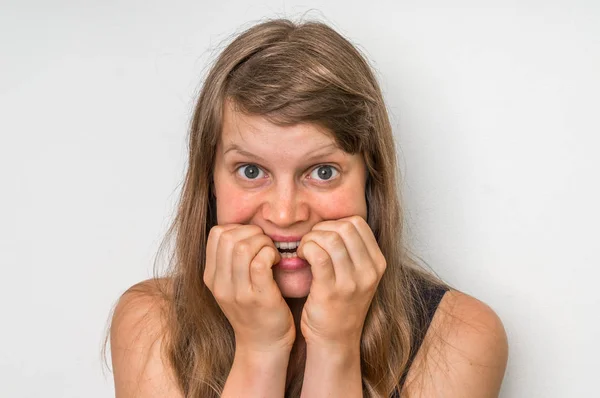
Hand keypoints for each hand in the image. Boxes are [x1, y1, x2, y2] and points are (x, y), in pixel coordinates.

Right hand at [204, 224, 295, 353]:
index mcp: (211, 277)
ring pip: (243, 247)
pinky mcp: (258, 298)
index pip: (216, 234)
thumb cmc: (253, 310)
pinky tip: (277, 262)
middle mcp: (220, 284)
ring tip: (272, 253)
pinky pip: (260, 262)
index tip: (252, 239)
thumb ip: (230, 260)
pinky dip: (271, 254)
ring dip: (263, 243)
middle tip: (265, 244)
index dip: (238, 228)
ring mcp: (238, 292)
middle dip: (252, 232)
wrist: (263, 344)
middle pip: (229, 237)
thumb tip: (242, 229)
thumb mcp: (232, 285)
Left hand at [296, 216, 386, 347]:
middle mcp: (369, 271)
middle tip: (311, 242)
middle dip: (322, 229)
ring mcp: (352, 282)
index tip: (323, 236)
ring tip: (305, 250)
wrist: (335, 339)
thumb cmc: (341, 303)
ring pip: (330, 238)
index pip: (357, 223)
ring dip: (311, 238)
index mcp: (377, 263)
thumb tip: (332, 223)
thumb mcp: (358, 275)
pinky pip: (318, 255)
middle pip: (345, 227)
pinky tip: (301, 257)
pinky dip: (306, 249)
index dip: (335, 223)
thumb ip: (352, 250)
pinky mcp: (331, 290)